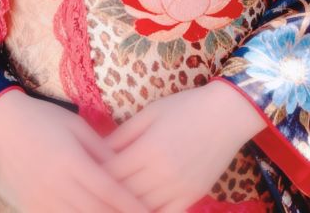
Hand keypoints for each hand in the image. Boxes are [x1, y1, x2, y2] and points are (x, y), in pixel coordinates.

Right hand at [0, 90, 147, 212]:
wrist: (4, 125)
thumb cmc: (45, 119)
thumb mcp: (77, 125)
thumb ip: (101, 148)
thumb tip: (126, 166)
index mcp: (71, 160)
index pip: (108, 190)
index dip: (131, 204)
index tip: (150, 212)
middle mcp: (57, 184)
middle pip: (96, 211)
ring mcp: (42, 199)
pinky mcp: (32, 206)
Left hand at [104, 81, 264, 212]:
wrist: (226, 114)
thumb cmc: (185, 107)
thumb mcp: (151, 112)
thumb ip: (124, 133)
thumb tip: (99, 151)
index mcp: (148, 148)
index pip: (111, 172)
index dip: (94, 175)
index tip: (83, 173)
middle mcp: (162, 173)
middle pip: (123, 193)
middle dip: (105, 192)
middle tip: (91, 190)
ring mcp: (178, 188)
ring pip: (141, 208)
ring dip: (123, 205)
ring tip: (111, 200)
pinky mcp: (191, 197)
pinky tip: (138, 207)